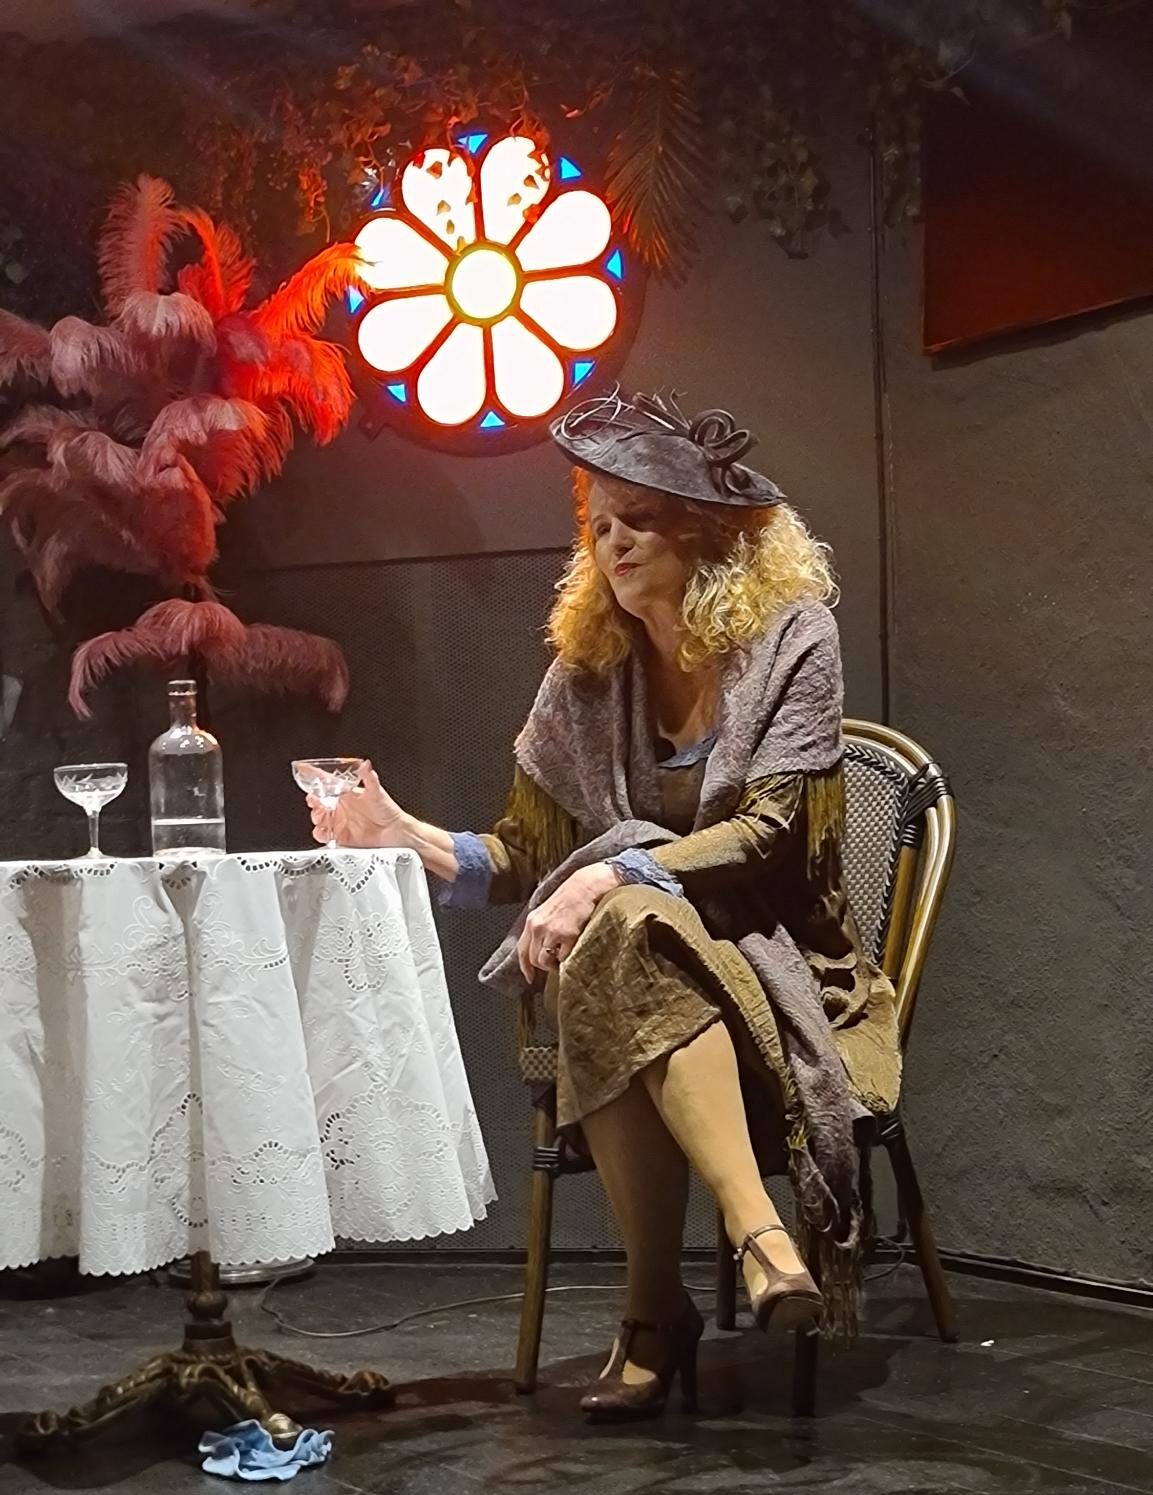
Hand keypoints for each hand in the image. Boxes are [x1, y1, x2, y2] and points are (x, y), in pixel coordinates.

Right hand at [309, 759, 409, 848]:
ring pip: (318, 819)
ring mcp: (339, 822)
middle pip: (318, 803)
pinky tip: (325, 831)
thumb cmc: (388, 811)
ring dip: (316, 818)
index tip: (304, 770)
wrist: (394, 832)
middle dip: (314, 802)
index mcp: (347, 794)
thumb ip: (369, 778)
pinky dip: (320, 833)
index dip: (314, 777)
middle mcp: (341, 807)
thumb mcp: (377, 792)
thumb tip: (365, 764)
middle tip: (316, 802)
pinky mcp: (340, 836)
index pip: (327, 783)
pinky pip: (324, 835)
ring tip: (322, 818)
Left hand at [517, 862, 621, 982]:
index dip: (525, 967)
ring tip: (564, 958)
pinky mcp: (568, 935)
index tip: (529, 978)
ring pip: (546, 961)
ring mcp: (552, 931)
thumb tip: (541, 950)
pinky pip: (564, 957)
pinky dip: (568, 958)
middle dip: (543, 966)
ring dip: (555, 964)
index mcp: (532, 921)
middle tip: (554, 965)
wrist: (586, 886)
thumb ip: (541, 928)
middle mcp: (538, 927)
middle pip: (533, 959)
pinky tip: (574, 949)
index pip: (522, 950)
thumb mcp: (547, 911)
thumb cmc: (569, 898)